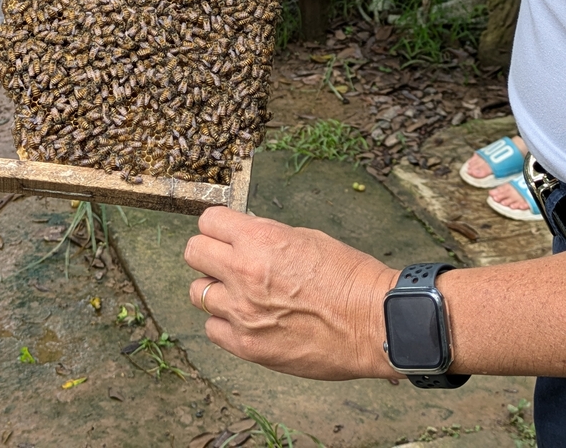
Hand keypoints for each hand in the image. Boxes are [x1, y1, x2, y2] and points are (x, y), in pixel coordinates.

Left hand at [185, 206, 397, 379]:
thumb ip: (266, 237)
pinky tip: (249, 320)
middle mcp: (243, 273)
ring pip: (197, 293)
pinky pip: (213, 329)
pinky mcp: (248, 346)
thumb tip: (243, 239)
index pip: (208, 221)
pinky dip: (226, 324)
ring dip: (216, 290)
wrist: (374, 322)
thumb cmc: (348, 276)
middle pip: (193, 252)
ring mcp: (242, 312)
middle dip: (208, 253)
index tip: (226, 233)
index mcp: (259, 240)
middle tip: (226, 261)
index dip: (218, 226)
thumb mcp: (305, 238)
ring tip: (240, 294)